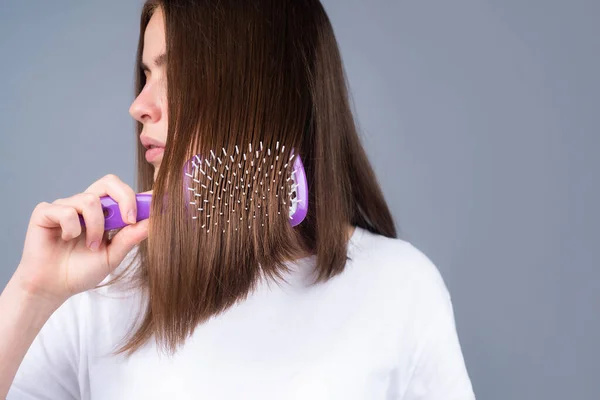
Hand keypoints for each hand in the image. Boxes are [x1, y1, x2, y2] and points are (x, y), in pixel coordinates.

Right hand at [14, 174, 149, 305]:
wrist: (53, 287)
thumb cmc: (81, 271)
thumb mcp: (113, 256)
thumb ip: (130, 238)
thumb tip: (153, 222)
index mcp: (104, 212)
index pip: (123, 193)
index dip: (139, 196)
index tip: (156, 204)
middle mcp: (86, 204)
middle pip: (109, 182)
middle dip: (124, 198)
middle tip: (129, 220)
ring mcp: (66, 206)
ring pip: (90, 200)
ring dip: (96, 226)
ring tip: (91, 246)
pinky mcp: (46, 212)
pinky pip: (66, 211)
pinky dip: (71, 229)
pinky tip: (66, 240)